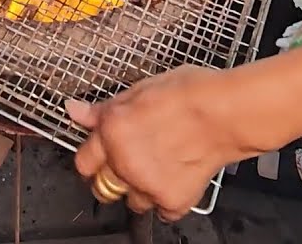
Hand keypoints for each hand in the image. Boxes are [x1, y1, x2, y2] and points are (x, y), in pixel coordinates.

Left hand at [67, 66, 257, 221]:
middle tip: (134, 164)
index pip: (84, 161)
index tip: (102, 157)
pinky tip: (179, 177)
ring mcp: (146, 183)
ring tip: (163, 167)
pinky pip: (163, 212)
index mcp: (112, 130)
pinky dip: (169, 200)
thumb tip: (75, 110)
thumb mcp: (140, 89)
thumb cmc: (191, 93)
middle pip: (103, 187)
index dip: (94, 159)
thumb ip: (105, 108)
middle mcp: (123, 160)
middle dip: (114, 178)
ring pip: (132, 202)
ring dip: (142, 190)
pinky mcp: (171, 199)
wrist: (226, 110)